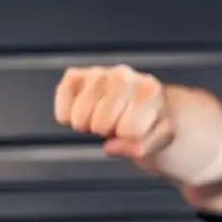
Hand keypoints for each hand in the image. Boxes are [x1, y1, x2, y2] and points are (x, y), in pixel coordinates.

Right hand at [54, 64, 175, 162]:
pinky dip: (65, 116)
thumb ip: (142, 147)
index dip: (130, 138)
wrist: (145, 103)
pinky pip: (61, 104)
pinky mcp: (75, 75)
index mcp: (148, 90)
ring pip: (79, 117)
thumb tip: (109, 147)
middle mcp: (122, 76)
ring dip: (88, 125)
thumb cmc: (152, 121)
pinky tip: (82, 115)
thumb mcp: (160, 140)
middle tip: (117, 124)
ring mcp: (97, 73)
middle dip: (108, 131)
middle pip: (101, 124)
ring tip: (103, 117)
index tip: (136, 129)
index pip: (128, 130)